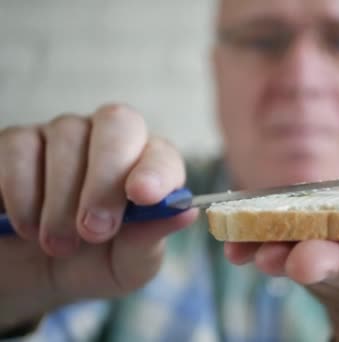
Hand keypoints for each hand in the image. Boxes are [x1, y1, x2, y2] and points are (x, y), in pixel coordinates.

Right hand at [0, 104, 197, 330]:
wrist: (34, 275)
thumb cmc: (94, 264)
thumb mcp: (126, 266)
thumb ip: (150, 240)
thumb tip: (186, 213)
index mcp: (147, 167)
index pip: (162, 153)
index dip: (155, 170)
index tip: (144, 196)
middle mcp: (109, 140)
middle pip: (117, 124)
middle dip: (106, 178)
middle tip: (94, 230)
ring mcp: (63, 134)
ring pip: (67, 136)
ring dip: (61, 199)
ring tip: (59, 244)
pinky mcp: (17, 142)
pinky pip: (20, 150)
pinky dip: (22, 194)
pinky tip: (27, 226)